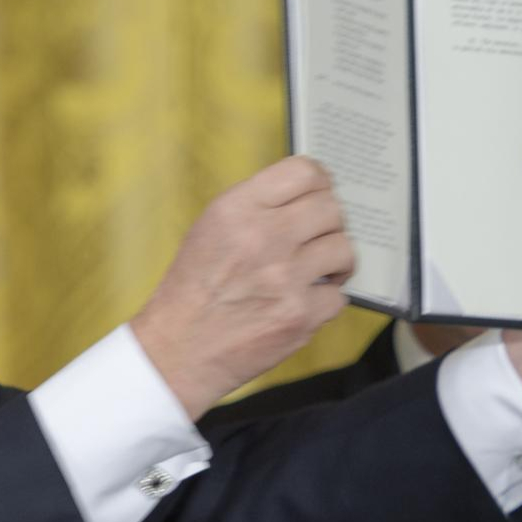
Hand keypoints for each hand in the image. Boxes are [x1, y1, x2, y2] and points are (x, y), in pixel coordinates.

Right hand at [131, 157, 353, 417]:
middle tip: (318, 238)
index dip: (319, 182)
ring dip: (335, 261)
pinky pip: (338, 296)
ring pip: (343, 249)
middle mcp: (263, 238)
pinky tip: (302, 303)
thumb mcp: (210, 229)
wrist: (178, 350)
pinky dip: (324, 301)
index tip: (320, 194)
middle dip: (330, 223)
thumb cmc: (193, 289)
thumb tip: (306, 196)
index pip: (304, 171)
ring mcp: (285, 279)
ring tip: (317, 271)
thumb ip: (256, 207)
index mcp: (237, 210)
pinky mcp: (300, 316)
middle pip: (331, 208)